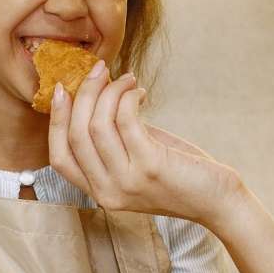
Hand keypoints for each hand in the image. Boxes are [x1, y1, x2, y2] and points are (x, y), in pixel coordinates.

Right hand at [47, 67, 243, 230]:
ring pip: (97, 124)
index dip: (56, 121)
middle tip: (99, 70)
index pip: (59, 158)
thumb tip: (99, 93)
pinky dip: (129, 98)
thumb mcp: (138, 161)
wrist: (218, 201)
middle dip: (83, 94)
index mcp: (100, 193)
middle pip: (75, 135)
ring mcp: (127, 182)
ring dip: (110, 91)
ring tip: (128, 80)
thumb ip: (116, 138)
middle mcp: (107, 192)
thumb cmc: (180, 176)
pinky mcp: (150, 166)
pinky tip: (141, 92)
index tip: (62, 89)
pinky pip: (125, 120)